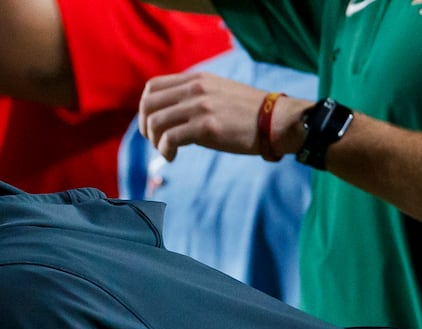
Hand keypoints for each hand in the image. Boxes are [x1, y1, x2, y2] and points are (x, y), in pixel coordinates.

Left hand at [138, 71, 310, 161]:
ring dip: (155, 142)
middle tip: (155, 142)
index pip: (153, 86)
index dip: (146, 108)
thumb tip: (174, 115)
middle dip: (145, 127)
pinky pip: (170, 139)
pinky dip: (165, 151)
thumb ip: (196, 97)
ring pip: (156, 123)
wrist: (276, 121)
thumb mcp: (219, 93)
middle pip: (148, 104)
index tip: (153, 125)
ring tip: (166, 152)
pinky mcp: (206, 127)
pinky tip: (172, 157)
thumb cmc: (250, 113)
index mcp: (196, 78)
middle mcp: (195, 88)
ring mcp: (200, 106)